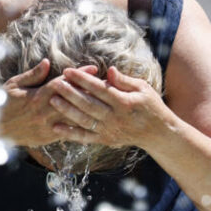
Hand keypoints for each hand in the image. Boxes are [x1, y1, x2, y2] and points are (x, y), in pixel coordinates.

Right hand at [0, 59, 98, 146]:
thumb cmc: (2, 105)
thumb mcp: (14, 85)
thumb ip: (32, 75)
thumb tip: (47, 62)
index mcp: (36, 97)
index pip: (62, 84)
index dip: (79, 76)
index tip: (93, 69)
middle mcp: (44, 112)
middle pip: (73, 101)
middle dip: (91, 92)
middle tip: (108, 84)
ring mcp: (47, 127)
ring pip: (74, 117)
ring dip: (90, 110)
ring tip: (106, 103)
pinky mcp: (48, 138)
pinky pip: (69, 132)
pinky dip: (81, 126)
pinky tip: (94, 122)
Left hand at [47, 66, 172, 147]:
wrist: (158, 133)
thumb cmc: (150, 106)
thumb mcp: (142, 89)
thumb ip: (124, 81)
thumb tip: (109, 70)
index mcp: (124, 102)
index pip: (99, 88)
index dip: (82, 79)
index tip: (68, 71)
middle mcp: (115, 117)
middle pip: (88, 104)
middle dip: (70, 93)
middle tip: (55, 83)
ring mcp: (109, 130)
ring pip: (84, 120)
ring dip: (66, 110)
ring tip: (52, 100)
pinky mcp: (105, 140)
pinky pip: (85, 137)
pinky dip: (70, 133)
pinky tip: (56, 127)